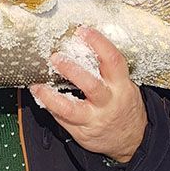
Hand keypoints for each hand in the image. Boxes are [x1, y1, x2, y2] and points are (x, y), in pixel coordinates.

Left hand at [30, 27, 146, 162]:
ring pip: (71, 109)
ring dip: (51, 96)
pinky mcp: (82, 132)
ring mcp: (94, 119)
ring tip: (37, 85)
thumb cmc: (123, 104)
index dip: (99, 44)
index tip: (83, 31)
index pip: (113, 61)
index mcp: (121, 86)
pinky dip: (49, 107)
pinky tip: (39, 96)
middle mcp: (108, 102)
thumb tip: (80, 44)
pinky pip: (62, 120)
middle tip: (55, 57)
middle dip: (72, 70)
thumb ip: (107, 70)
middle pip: (91, 85)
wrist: (132, 140)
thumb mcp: (123, 85)